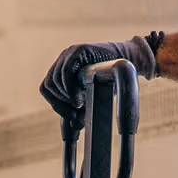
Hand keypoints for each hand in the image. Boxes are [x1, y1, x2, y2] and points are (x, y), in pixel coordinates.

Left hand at [40, 35, 160, 123]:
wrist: (130, 59)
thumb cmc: (112, 78)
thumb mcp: (92, 94)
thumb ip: (80, 106)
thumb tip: (74, 126)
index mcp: (62, 69)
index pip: (48, 89)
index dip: (56, 104)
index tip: (70, 116)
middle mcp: (62, 60)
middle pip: (48, 86)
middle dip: (60, 103)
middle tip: (76, 114)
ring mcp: (68, 54)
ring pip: (54, 80)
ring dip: (66, 97)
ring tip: (80, 106)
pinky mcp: (78, 51)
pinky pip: (65, 72)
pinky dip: (70, 90)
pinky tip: (79, 100)